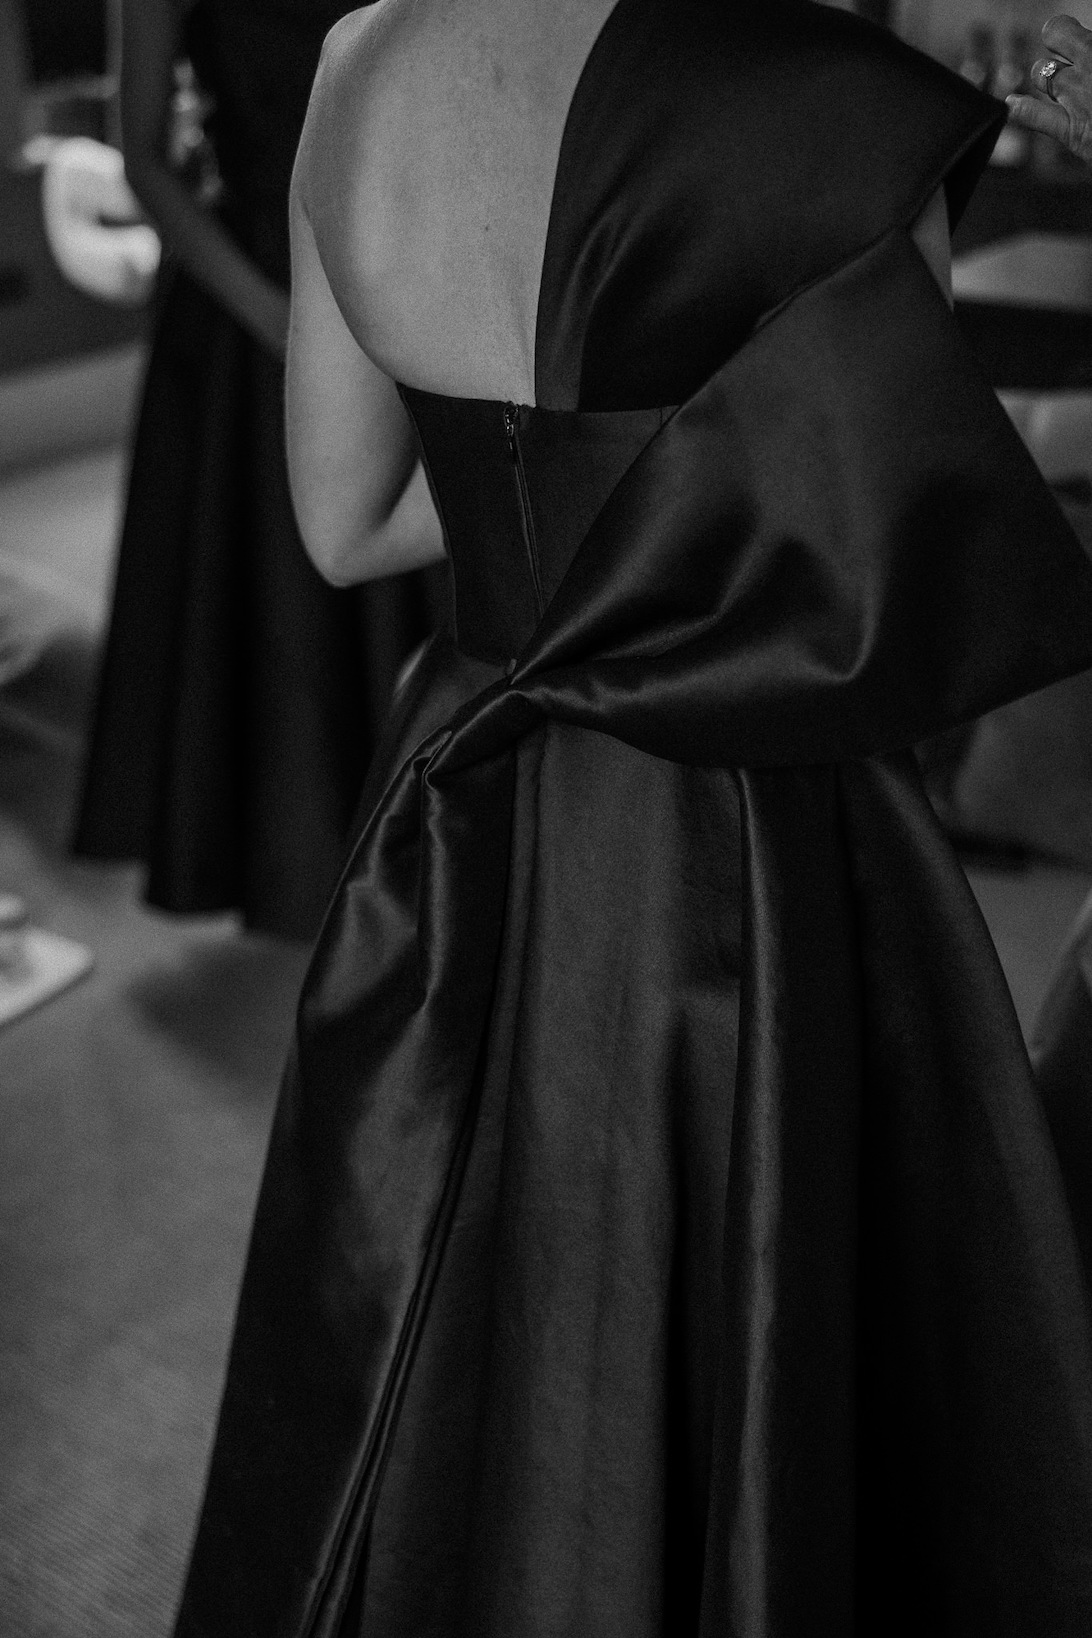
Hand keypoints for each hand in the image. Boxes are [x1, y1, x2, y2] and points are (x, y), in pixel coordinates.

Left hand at [1006, 15, 1091, 165]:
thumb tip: (1088, 46)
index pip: (1062, 30)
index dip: (1066, 37)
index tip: (1076, 45)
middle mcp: (1087, 65)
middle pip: (1051, 38)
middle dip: (1056, 46)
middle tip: (1068, 60)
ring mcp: (1076, 96)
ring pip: (1041, 73)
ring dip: (1047, 77)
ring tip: (1061, 87)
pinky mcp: (1074, 130)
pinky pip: (1036, 117)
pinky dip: (1021, 111)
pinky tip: (1012, 105)